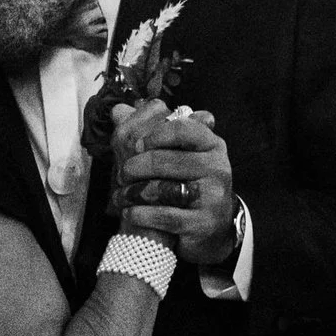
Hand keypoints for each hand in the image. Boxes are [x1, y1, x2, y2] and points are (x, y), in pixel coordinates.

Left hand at [112, 101, 237, 266]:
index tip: (136, 145)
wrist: (212, 226)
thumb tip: (118, 109)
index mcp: (212, 145)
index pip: (184, 129)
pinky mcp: (203, 223)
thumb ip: (150, 128)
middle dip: (137, 166)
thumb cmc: (189, 183)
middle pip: (169, 159)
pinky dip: (141, 214)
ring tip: (120, 195)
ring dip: (134, 192)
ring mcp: (213, 197)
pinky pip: (165, 216)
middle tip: (122, 173)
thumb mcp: (180, 153)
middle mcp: (217, 168)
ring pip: (165, 189)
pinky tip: (129, 212)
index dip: (155, 134)